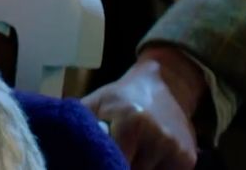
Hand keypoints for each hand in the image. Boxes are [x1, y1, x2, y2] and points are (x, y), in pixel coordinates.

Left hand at [82, 47, 201, 169]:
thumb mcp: (96, 102)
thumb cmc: (122, 97)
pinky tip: (148, 159)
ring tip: (130, 154)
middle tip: (109, 159)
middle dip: (117, 167)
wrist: (167, 84)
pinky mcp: (188, 159)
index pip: (112, 162)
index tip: (96, 162)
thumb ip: (78, 125)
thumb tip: (56, 143)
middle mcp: (157, 136)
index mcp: (130, 120)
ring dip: (135, 169)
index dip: (102, 165)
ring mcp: (175, 149)